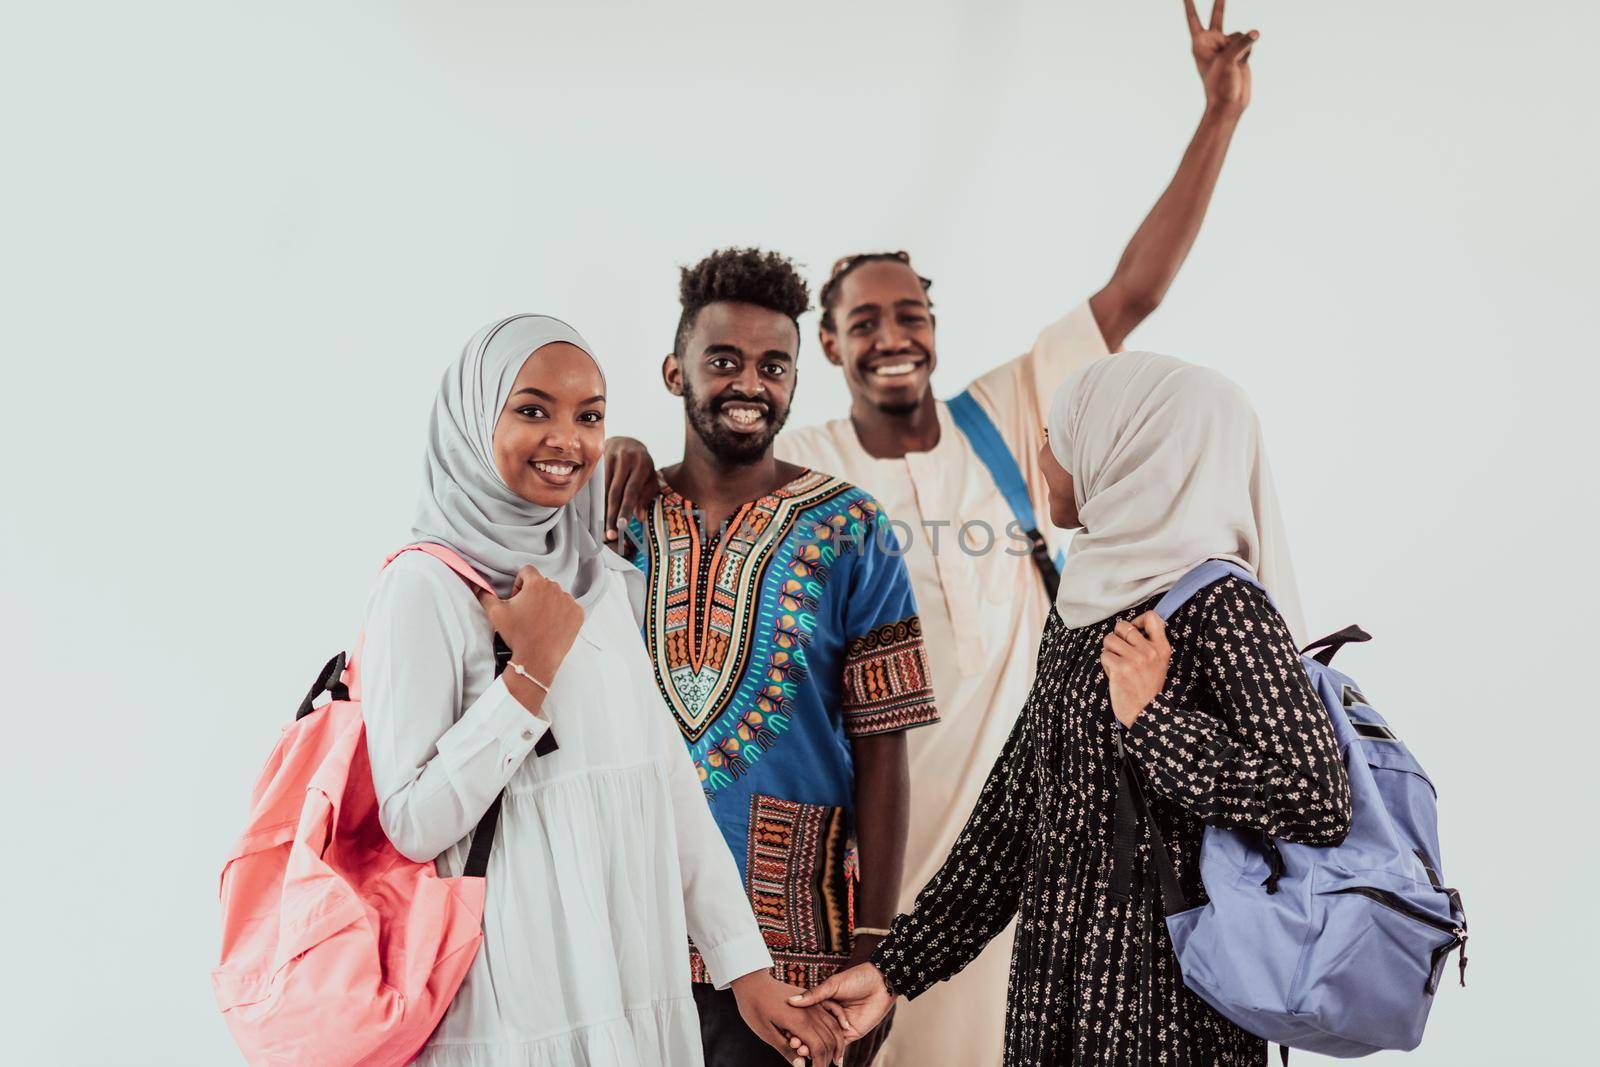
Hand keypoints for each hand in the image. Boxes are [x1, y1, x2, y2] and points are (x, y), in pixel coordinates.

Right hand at [475, 564, 583, 699]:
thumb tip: (476, 584)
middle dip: (534, 594)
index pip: (527, 572)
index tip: (517, 600)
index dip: (519, 584)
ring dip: (548, 603)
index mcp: (537, 583)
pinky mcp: (578, 614)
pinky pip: (568, 607)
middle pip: (542, 584)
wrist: (536, 659)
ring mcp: (569, 601)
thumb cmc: (516, 635)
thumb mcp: (495, 613)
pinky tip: (551, 626)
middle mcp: (556, 588)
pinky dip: (561, 614)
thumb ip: (484, 594)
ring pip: (556, 595)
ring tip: (539, 622)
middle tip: (526, 614)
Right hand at [602, 436, 660, 543]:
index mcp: (641, 464)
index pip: (631, 491)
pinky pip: (594, 479)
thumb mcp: (650, 478)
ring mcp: (610, 455)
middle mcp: (625, 459)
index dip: (625, 509)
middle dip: (611, 514)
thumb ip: (645, 496)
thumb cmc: (642, 465)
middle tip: (609, 534)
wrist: (628, 441)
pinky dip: (593, 496)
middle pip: (615, 491)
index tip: (621, 526)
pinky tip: (591, 509)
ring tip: (600, 526)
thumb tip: (639, 517)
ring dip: (600, 508)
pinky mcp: (599, 455)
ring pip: (602, 487)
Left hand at [731, 971, 847, 1065]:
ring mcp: (813, 1003)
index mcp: (799, 1022)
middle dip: (828, 1058)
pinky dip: (839, 1024)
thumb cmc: (754, 1008)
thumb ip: (786, 1050)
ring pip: (834, 1026)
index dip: (820, 1065)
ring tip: (836, 1059)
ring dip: (837, 1044)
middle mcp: (811, 1012)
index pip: (818, 1049)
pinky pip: (831, 1012)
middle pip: (829, 1040)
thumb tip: (802, 1066)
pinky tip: (845, 1030)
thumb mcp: (765, 1033)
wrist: (752, 982)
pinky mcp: (812, 999)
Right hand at [788, 963, 894, 1049]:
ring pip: (823, 1040)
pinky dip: (829, 1052)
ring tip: (802, 1051)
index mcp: (822, 1002)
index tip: (786, 1031)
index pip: (806, 1017)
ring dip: (812, 1047)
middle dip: (802, 1038)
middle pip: (812, 1031)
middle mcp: (829, 1015)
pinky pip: (839, 1046)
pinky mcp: (851, 1034)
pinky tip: (818, 1056)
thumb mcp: (833, 985)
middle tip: (793, 1044)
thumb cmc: (857, 978)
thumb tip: (791, 1001)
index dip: (796, 1025)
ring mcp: (840, 1026)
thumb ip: (814, 995)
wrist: (881, 983)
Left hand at [1100, 610, 1171, 727]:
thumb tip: (1131, 626)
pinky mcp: (1120, 668)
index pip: (1151, 617)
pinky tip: (1115, 673)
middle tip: (1120, 650)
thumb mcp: (1159, 663)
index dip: (1137, 619)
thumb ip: (1150, 644)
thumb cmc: (1148, 687)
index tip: (1134, 629)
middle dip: (1117, 637)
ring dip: (1109, 650)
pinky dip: (1106, 664)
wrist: (1146, 712)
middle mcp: (1149, 651)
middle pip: (1123, 626)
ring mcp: (1134, 659)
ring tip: (1117, 662)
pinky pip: (1104, 655)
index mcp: (1162, 648)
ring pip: (1109, 639)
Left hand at [1184, 0, 1257, 115]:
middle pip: (1217, 16)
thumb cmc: (1220, 84)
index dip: (1190, 5)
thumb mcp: (1228, 60)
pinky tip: (1243, 64)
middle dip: (1219, 3)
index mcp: (1200, 44)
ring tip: (1236, 63)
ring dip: (1242, 46)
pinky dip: (1249, 51)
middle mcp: (1212, 43)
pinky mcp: (1239, 52)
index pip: (1193, 19)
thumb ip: (1241, 42)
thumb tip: (1255, 32)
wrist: (1230, 103)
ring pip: (1240, 34)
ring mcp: (1226, 47)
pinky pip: (1249, 42)